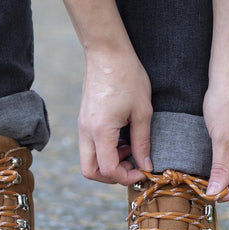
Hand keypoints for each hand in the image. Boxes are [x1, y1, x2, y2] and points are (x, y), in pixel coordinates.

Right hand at [78, 48, 152, 185]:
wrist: (107, 52)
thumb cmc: (127, 77)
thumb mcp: (142, 111)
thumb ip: (143, 142)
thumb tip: (146, 165)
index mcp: (100, 130)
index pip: (108, 169)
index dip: (126, 177)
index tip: (143, 171)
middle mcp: (86, 131)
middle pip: (90, 171)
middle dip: (111, 176)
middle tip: (133, 167)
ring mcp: (82, 125)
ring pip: (89, 159)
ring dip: (109, 162)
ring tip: (131, 149)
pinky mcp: (84, 119)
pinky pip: (91, 145)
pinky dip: (106, 150)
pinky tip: (124, 138)